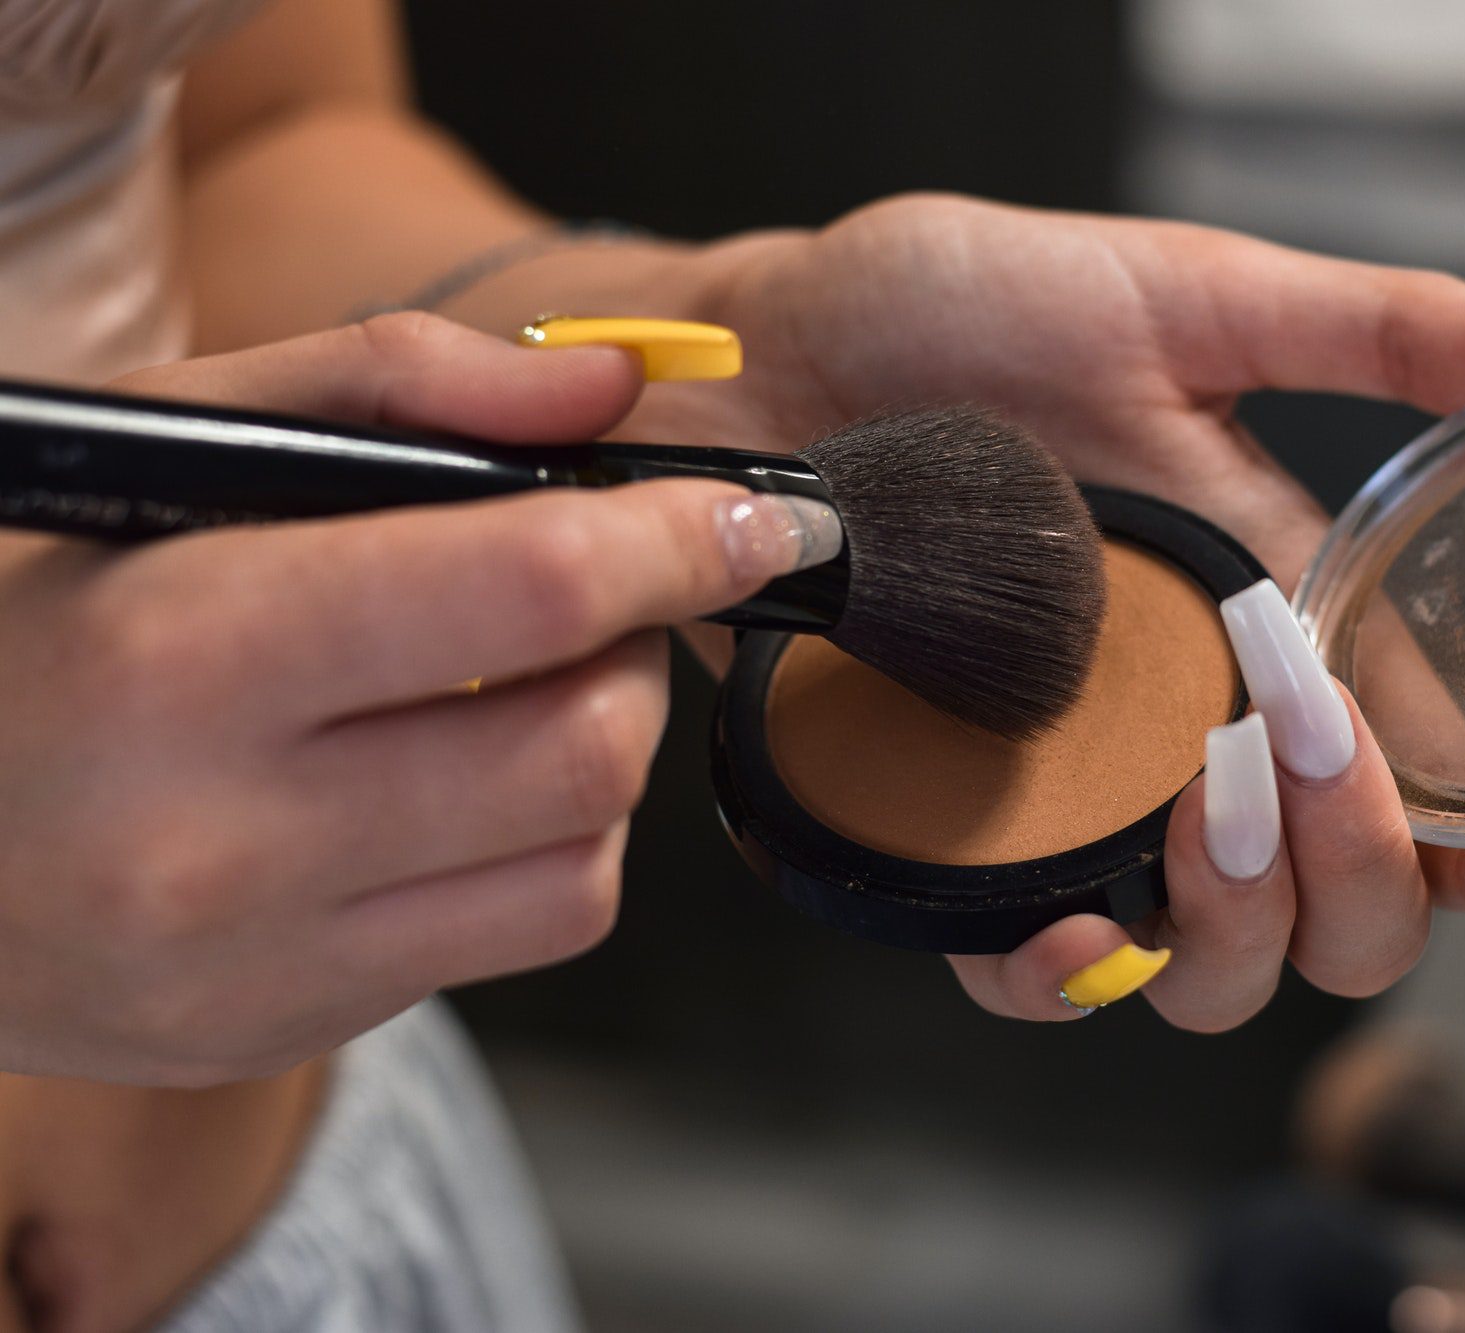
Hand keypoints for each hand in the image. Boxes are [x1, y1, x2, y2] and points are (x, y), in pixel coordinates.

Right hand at [0, 313, 824, 1083]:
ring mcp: (255, 960)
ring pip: (584, 856)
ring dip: (599, 751)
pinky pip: (522, 933)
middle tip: (584, 593)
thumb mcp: (171, 440)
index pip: (528, 589)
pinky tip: (455, 789)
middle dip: (636, 646)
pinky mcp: (283, 1029)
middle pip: (587, 742)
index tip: (755, 517)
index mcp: (185, 649)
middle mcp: (223, 834)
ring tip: (509, 686)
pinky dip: (545, 843)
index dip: (679, 541)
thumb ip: (398, 386)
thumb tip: (612, 393)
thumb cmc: (28, 606)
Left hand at [609, 196, 1464, 1024]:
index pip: (1432, 774)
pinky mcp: (959, 828)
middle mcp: (1201, 733)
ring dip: (1245, 926)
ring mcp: (1084, 794)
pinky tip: (1068, 922)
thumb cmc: (967, 311)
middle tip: (1306, 757)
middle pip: (1347, 914)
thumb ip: (1382, 331)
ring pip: (1217, 970)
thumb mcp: (1191, 295)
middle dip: (1369, 879)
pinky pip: (1030, 971)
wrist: (779, 353)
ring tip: (1201, 807)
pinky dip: (1065, 978)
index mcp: (1284, 622)